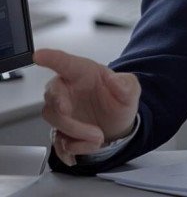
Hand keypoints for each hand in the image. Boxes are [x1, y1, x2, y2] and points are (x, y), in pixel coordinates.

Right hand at [34, 48, 140, 165]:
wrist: (119, 125)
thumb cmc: (119, 101)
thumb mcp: (131, 90)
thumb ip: (125, 84)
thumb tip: (114, 79)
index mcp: (83, 73)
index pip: (65, 62)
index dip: (51, 58)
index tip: (39, 55)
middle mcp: (68, 89)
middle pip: (53, 96)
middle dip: (65, 113)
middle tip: (88, 125)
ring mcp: (62, 111)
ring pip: (54, 119)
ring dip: (75, 133)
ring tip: (98, 137)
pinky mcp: (60, 130)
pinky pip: (58, 140)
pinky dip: (72, 148)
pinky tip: (87, 148)